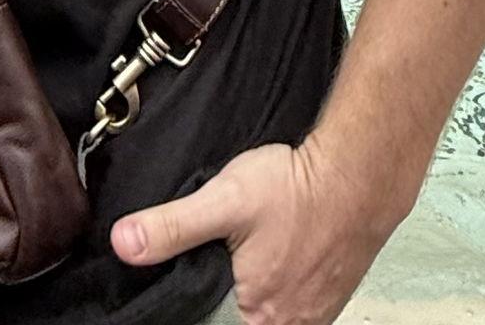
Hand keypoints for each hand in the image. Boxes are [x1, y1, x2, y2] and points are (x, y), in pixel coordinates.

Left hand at [110, 138, 404, 324]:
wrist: (358, 175)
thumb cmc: (300, 190)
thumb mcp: (225, 201)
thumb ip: (173, 226)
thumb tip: (125, 243)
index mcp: (260, 318)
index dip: (199, 306)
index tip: (198, 279)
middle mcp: (292, 324)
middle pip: (241, 320)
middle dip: (225, 296)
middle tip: (225, 258)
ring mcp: (315, 313)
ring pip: (268, 313)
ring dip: (252, 291)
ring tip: (249, 255)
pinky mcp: (330, 294)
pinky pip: (295, 303)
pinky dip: (279, 285)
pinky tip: (275, 255)